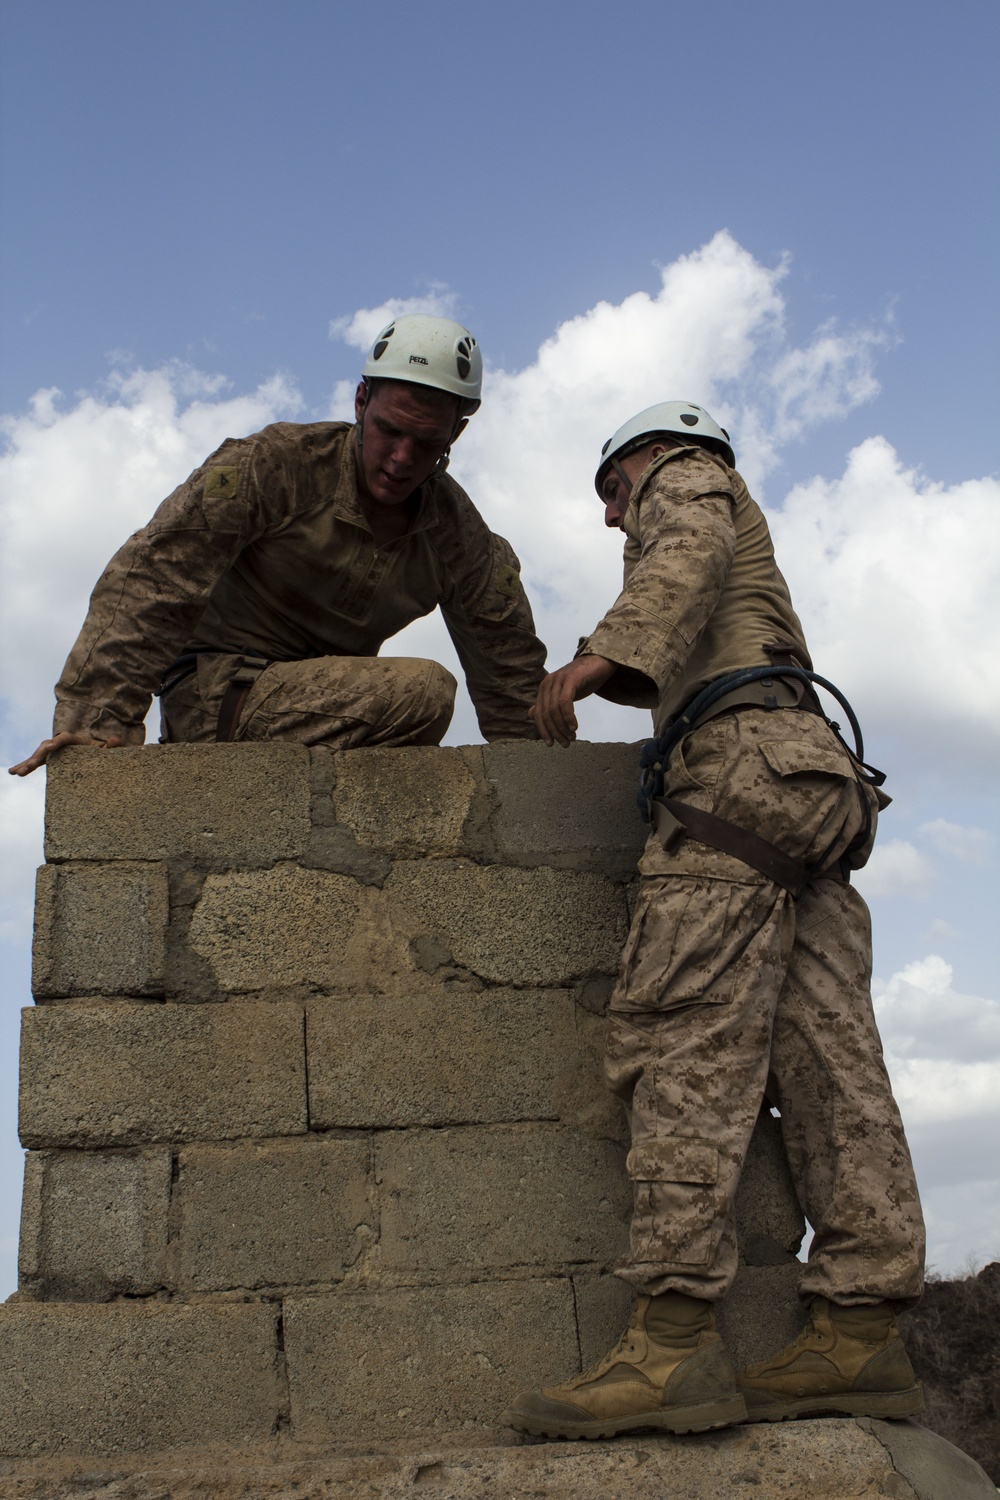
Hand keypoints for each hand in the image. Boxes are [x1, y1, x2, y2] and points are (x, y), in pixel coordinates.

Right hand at [8, 732, 122, 776]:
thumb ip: (114, 746)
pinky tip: (14, 772)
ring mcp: (56, 751)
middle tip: (29, 766)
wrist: (102, 753)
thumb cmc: (107, 752)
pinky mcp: (53, 759)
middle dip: (37, 756)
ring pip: (39, 755)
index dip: (58, 741)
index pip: (65, 738)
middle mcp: (63, 743)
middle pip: (47, 747)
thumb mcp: (113, 750)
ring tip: (15, 772)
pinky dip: (26, 766)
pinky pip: (39, 762)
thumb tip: (115, 740)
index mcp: (77, 740)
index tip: (51, 746)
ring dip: (27, 762)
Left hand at [529, 656, 615, 746]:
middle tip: (565, 743)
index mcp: (544, 687)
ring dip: (562, 727)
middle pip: (545, 713)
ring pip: (554, 709)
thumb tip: (530, 714)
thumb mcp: (564, 693)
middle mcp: (548, 682)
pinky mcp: (570, 678)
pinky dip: (568, 717)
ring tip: (571, 738)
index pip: (538, 714)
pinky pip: (565, 702)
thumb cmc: (583, 679)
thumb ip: (548, 703)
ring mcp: (558, 679)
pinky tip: (574, 727)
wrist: (601, 662)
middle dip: (554, 732)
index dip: (543, 731)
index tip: (551, 744)